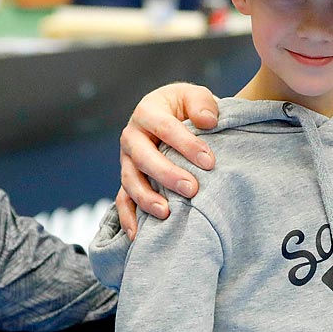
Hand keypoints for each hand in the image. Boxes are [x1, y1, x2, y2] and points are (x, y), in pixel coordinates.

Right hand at [116, 82, 219, 234]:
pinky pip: (122, 201)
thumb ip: (203, 104)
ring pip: (130, 181)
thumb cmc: (187, 108)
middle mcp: (132, 137)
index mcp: (147, 111)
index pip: (165, 128)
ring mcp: (127, 161)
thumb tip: (208, 121)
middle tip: (192, 189)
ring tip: (167, 213)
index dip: (186, 144)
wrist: (173, 118)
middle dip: (166, 174)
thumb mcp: (195, 96)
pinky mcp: (129, 181)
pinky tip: (138, 236)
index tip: (209, 161)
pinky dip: (128, 218)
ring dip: (147, 199)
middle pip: (143, 157)